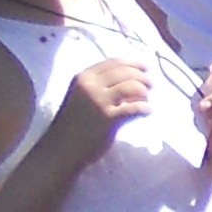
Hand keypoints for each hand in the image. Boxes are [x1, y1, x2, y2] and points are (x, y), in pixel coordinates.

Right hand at [38, 55, 157, 168]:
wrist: (61, 148)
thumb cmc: (72, 124)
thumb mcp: (81, 96)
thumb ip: (99, 86)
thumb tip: (129, 80)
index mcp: (83, 77)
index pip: (113, 62)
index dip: (133, 63)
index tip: (144, 68)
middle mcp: (90, 85)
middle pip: (125, 72)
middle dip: (143, 77)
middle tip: (151, 85)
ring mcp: (99, 102)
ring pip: (131, 86)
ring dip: (144, 91)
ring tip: (146, 100)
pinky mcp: (108, 119)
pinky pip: (134, 108)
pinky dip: (145, 108)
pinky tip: (147, 112)